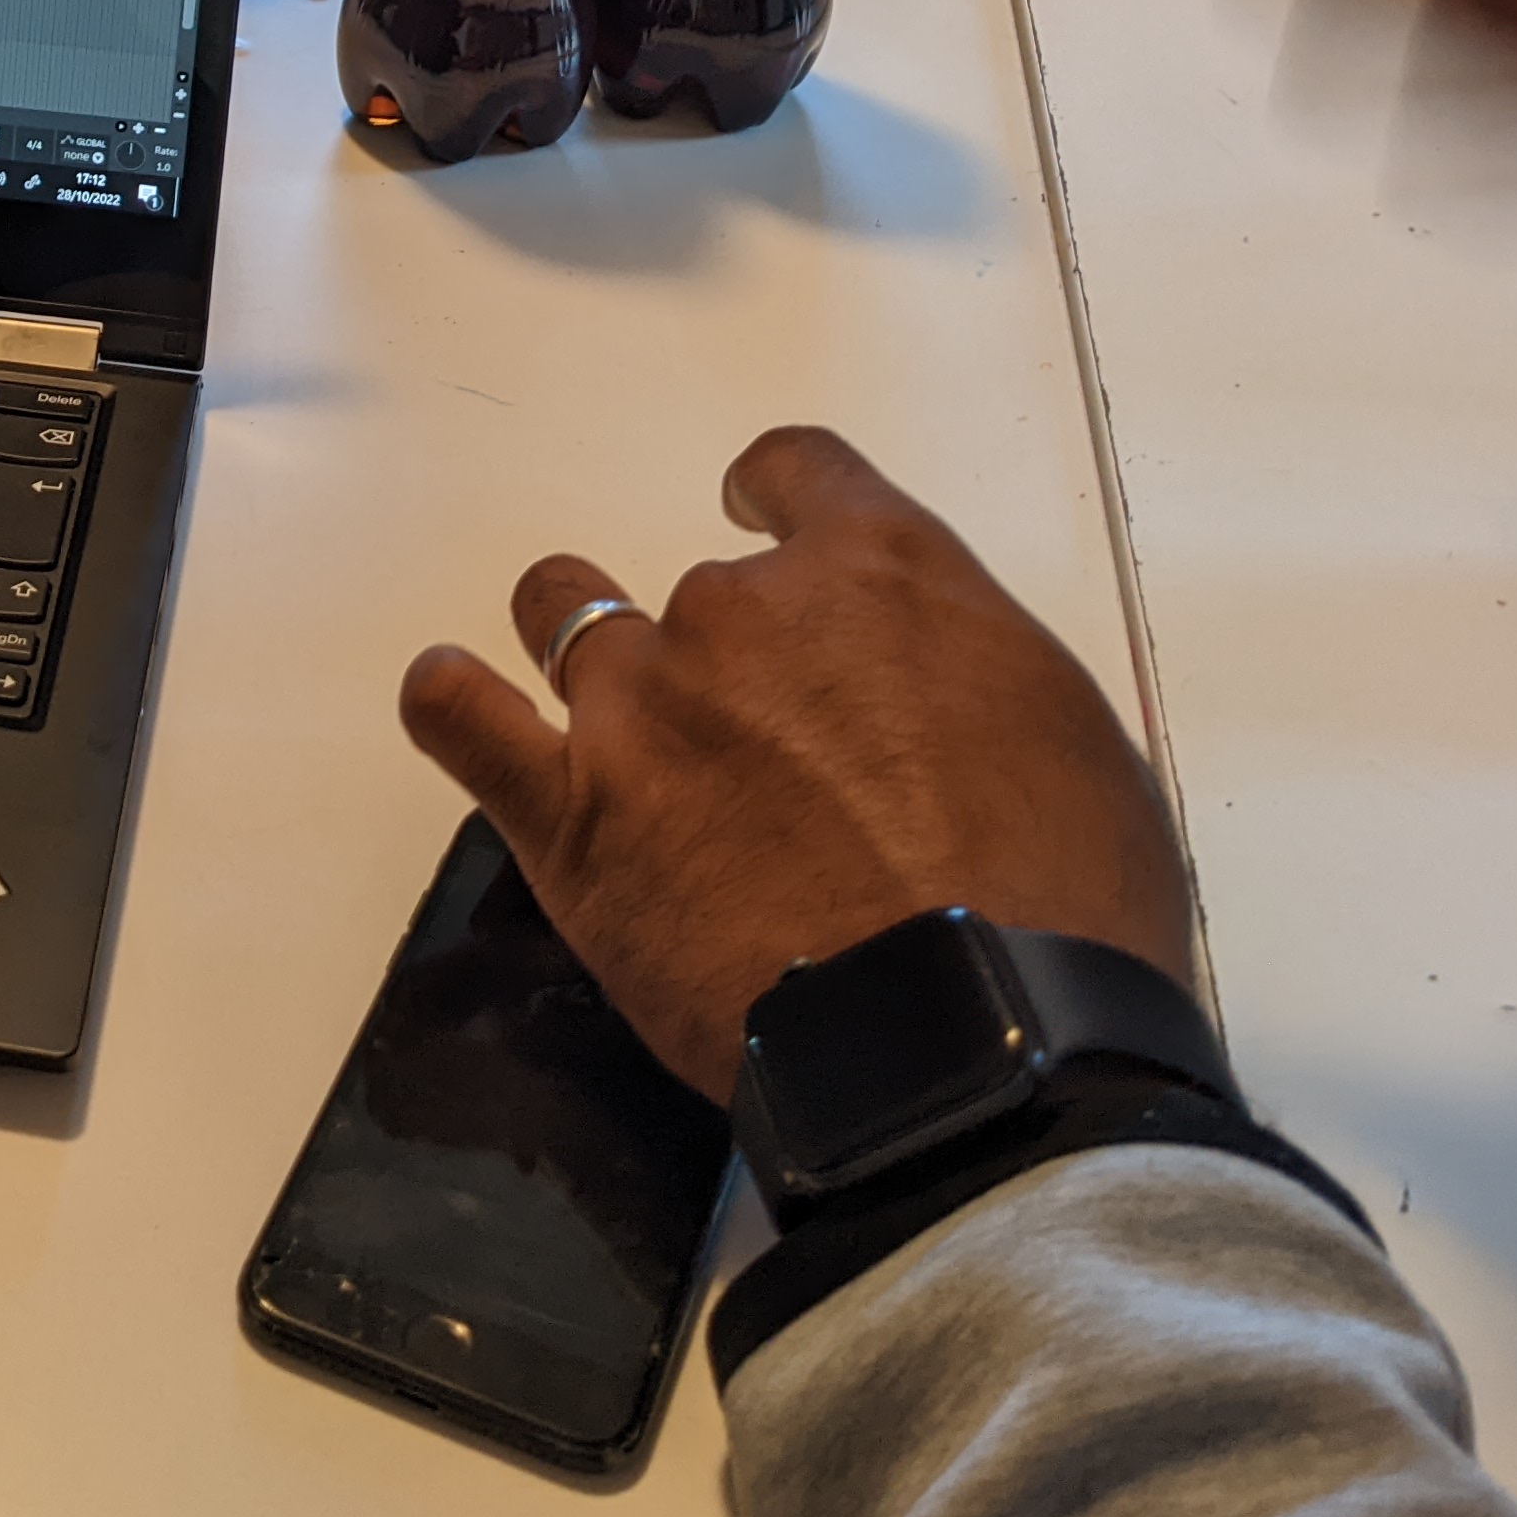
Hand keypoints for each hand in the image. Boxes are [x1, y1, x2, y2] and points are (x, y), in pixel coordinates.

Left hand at [397, 430, 1190, 1101]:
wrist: (974, 1042)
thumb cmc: (1062, 906)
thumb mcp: (1065, 740)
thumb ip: (969, 676)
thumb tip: (931, 699)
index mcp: (878, 574)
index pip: (798, 473)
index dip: (773, 495)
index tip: (759, 516)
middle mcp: (743, 611)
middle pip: (703, 587)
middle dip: (727, 655)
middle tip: (764, 753)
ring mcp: (643, 706)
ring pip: (568, 617)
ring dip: (587, 656)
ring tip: (614, 720)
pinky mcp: (573, 816)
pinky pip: (462, 719)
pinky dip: (451, 702)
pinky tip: (454, 702)